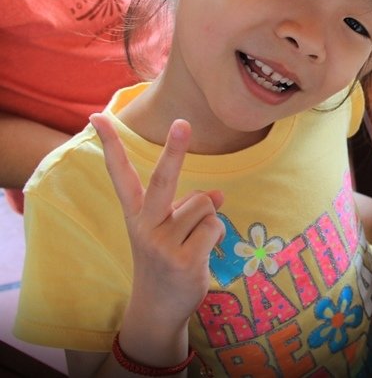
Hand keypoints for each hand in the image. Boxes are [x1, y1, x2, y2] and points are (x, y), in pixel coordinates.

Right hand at [90, 114, 224, 323]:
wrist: (157, 310)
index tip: (97, 116)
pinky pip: (214, 226)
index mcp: (136, 214)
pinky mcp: (184, 260)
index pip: (121, 174)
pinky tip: (201, 254)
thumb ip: (189, 207)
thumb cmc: (166, 260)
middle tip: (183, 122)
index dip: (110, 145)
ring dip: (208, 218)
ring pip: (205, 203)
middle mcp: (145, 226)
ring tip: (193, 242)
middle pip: (164, 179)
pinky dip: (216, 235)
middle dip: (174, 149)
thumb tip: (220, 195)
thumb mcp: (170, 230)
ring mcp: (163, 244)